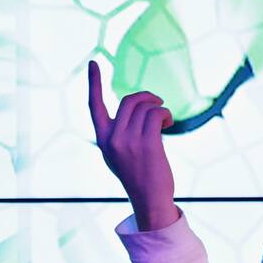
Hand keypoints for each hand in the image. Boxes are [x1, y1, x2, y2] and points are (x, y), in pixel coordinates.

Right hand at [88, 60, 177, 231]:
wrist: (149, 200)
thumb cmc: (139, 177)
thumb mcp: (119, 155)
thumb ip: (119, 134)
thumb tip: (135, 110)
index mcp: (102, 140)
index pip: (94, 106)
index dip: (94, 83)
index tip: (94, 63)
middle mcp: (112, 139)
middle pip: (128, 101)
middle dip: (146, 97)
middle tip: (157, 103)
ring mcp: (128, 141)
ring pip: (145, 107)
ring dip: (158, 108)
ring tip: (164, 119)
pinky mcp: (147, 144)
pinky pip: (156, 115)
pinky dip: (164, 114)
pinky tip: (167, 123)